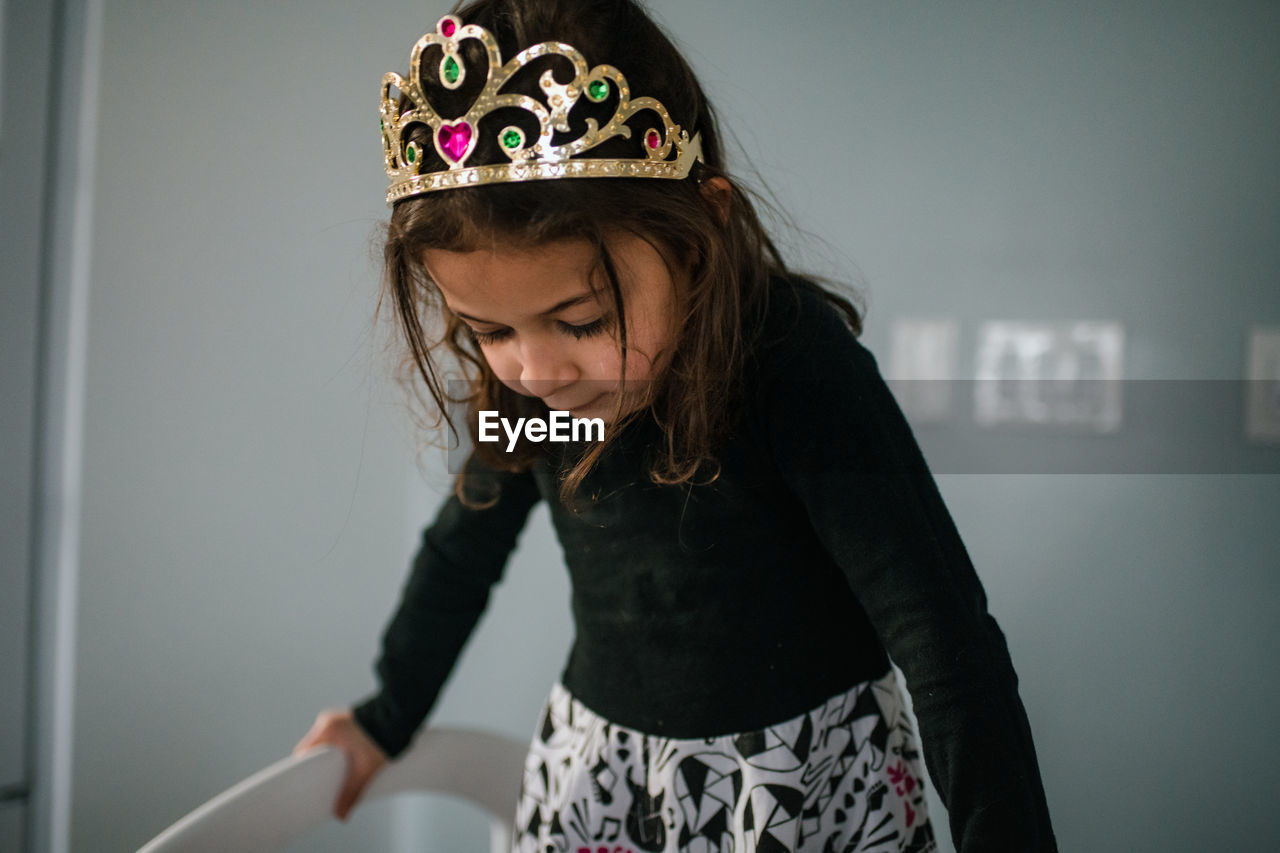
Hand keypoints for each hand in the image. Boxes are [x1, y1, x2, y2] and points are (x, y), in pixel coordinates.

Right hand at [293, 707, 388, 821]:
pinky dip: (337, 751)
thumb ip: (351, 792)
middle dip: (316, 768)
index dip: (303, 771)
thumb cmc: (383, 737)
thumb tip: (341, 816)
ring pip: (324, 744)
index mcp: (326, 729)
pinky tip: (345, 763)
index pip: (303, 753)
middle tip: (322, 786)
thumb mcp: (365, 769)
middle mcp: (328, 721)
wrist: (401, 714)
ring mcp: (337, 719)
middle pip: (313, 750)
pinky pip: (335, 738)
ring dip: (328, 759)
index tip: (307, 786)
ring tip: (335, 777)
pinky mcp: (348, 720)